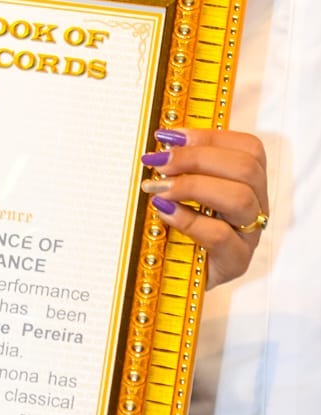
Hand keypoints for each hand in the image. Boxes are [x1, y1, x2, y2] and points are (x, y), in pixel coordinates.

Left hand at [141, 126, 268, 288]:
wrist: (179, 277)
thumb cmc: (180, 228)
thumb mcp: (183, 192)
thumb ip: (182, 167)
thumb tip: (161, 142)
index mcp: (249, 183)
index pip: (248, 148)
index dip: (208, 137)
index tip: (168, 137)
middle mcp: (256, 206)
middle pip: (247, 169)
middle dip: (196, 158)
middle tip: (159, 163)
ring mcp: (249, 236)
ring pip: (240, 199)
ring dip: (192, 186)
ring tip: (158, 188)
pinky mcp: (235, 262)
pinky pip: (220, 235)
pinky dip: (188, 219)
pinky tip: (164, 212)